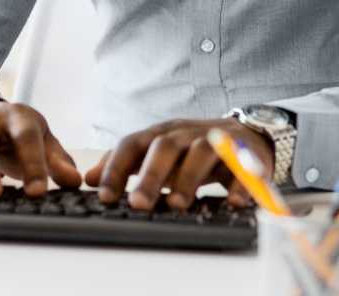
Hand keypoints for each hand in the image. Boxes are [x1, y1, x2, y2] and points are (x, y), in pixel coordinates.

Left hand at [85, 118, 273, 211]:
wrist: (247, 134)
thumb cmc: (193, 148)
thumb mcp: (158, 151)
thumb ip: (126, 164)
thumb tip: (90, 178)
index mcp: (162, 133)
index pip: (133, 144)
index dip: (117, 167)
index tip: (104, 196)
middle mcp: (187, 132)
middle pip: (166, 147)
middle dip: (150, 175)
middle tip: (138, 204)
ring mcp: (217, 140)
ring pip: (202, 152)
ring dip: (188, 178)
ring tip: (177, 205)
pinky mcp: (246, 154)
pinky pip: (243, 167)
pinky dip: (238, 184)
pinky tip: (231, 203)